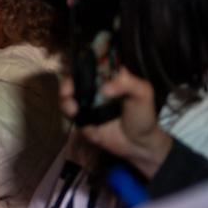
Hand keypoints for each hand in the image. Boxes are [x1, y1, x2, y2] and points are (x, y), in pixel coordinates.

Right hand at [59, 68, 173, 178]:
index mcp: (108, 78)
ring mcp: (87, 104)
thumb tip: (104, 89)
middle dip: (66, 83)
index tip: (74, 67)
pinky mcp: (82, 119)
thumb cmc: (143, 115)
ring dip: (64, 100)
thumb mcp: (143, 94)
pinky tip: (77, 117)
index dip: (79, 63)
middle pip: (73, 79)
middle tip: (67, 91)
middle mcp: (94, 88)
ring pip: (67, 96)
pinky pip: (69, 114)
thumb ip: (128, 83)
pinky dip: (69, 114)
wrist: (139, 144)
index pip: (91, 64)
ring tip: (72, 109)